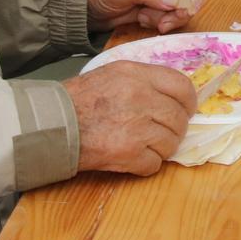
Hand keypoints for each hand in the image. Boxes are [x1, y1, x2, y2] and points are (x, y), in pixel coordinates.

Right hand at [64, 60, 196, 175]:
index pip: (182, 87)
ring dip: (160, 148)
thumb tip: (173, 97)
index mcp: (138, 75)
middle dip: (173, 129)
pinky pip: (154, 164)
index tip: (186, 111)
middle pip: (179, 119)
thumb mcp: (113, 74)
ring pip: (171, 143)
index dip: (188, 102)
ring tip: (140, 145)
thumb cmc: (80, 98)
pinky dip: (145, 164)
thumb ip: (144, 81)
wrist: (52, 123)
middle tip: (159, 133)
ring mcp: (137, 127)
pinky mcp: (129, 153)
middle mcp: (142, 98)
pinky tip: (130, 157)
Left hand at [88, 0, 203, 33]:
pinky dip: (160, 22)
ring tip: (144, 18)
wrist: (87, 5)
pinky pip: (171, 16)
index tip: (184, 12)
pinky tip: (143, 19)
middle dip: (180, 11)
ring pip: (182, 8)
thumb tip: (176, 0)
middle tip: (164, 24)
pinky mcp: (160, 5)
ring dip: (167, 18)